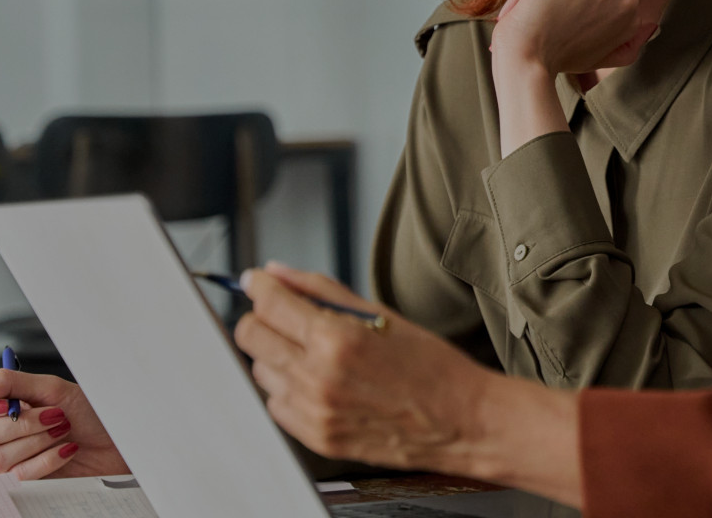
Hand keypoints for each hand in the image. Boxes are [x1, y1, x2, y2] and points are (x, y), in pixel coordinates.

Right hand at [0, 370, 127, 478]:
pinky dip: (48, 457)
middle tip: (54, 413)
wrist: (117, 439)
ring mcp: (8, 459)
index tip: (1, 404)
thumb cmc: (87, 411)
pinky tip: (67, 449)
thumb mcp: (51, 388)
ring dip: (37, 439)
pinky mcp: (24, 481)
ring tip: (62, 429)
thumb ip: (8, 383)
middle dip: (21, 423)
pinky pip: (20, 474)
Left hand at [233, 263, 488, 472]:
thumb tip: (276, 274)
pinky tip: (321, 382)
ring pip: (260, 370)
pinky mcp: (315, 438)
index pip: (268, 303)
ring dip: (277, 354)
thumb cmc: (431, 366)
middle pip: (251, 336)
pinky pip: (276, 404)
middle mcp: (317, 378)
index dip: (258, 286)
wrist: (461, 422)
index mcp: (336, 340)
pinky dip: (289, 389)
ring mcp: (313, 412)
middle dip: (262, 318)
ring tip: (315, 353)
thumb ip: (321, 290)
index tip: (257, 282)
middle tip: (285, 315)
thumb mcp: (381, 314)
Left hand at [492, 0, 657, 76]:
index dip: (584, 12)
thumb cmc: (559, 59)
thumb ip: (628, 46)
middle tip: (557, 24)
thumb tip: (651, 27)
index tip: (569, 30)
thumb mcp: (601, 58)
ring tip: (548, 16)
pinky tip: (541, 5)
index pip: (607, 0)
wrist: (530, 56)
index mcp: (633, 17)